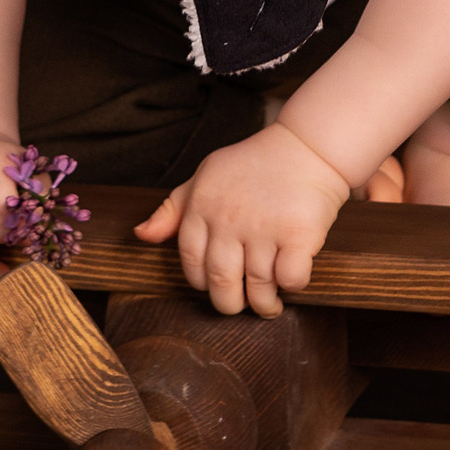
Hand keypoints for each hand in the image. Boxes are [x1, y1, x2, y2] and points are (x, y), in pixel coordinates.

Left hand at [133, 123, 351, 316]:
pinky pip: (291, 278)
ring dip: (265, 304)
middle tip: (241, 302)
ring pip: (258, 288)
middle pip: (221, 283)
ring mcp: (264, 227)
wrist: (307, 146)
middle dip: (230, 303)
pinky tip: (291, 279)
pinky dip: (292, 286)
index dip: (202, 282)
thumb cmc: (253, 165)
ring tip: (269, 303)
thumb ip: (172, 210)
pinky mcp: (298, 233)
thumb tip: (142, 235)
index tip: (217, 283)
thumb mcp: (204, 178)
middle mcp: (229, 219)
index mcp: (201, 207)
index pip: (191, 263)